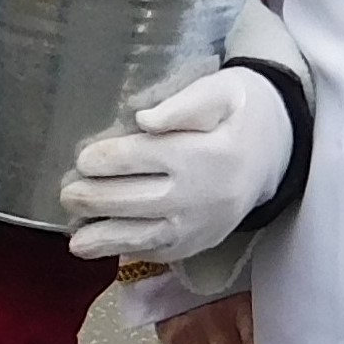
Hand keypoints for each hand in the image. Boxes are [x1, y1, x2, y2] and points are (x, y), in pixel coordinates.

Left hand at [61, 66, 293, 261]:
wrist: (278, 151)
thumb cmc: (240, 112)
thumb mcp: (221, 91)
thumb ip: (184, 104)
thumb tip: (144, 120)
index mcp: (205, 153)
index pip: (147, 158)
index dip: (109, 160)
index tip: (82, 160)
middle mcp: (202, 195)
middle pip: (138, 200)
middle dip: (96, 200)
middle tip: (66, 193)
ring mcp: (201, 225)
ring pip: (145, 235)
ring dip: (105, 238)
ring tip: (75, 240)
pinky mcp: (199, 242)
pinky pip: (158, 251)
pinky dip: (126, 250)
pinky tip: (98, 246)